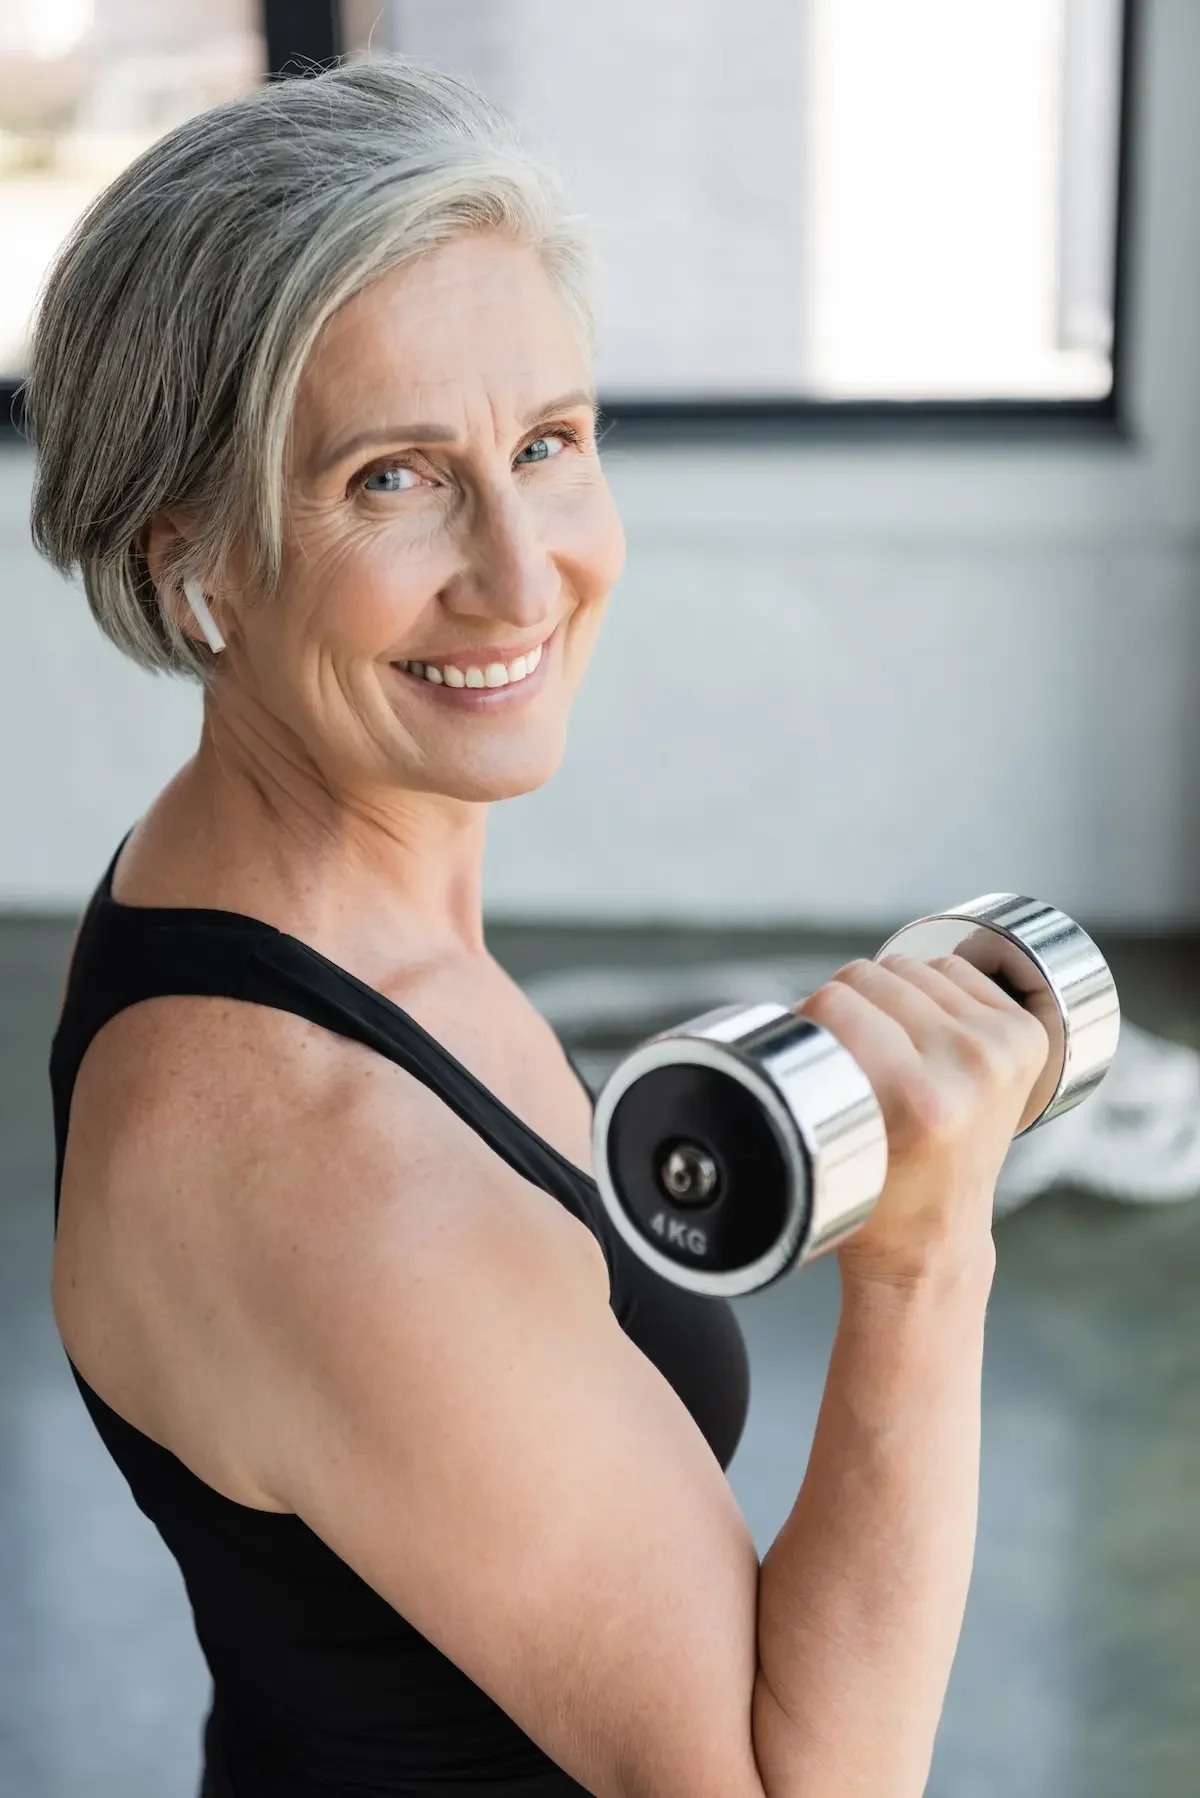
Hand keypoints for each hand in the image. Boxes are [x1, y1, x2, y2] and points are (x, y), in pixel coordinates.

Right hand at [796, 954, 1050, 1284]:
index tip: (806, 1049)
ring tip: (886, 1046)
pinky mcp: (1024, 1035)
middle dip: (845, 1007)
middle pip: (872, 976)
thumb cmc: (870, 1196)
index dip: (804, 1018)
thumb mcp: (816, 1138)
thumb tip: (783, 1012)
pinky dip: (930, 988)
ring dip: (888, 996)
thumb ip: (799, 1068)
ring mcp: (1002, 1049)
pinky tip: (922, 1031)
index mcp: (918, 1099)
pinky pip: (953, 969)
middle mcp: (970, 1067)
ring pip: (910, 966)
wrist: (936, 1235)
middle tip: (848, 1056)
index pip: (834, 1002)